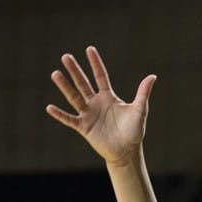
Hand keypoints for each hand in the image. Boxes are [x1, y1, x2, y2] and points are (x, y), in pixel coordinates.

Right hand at [46, 46, 155, 165]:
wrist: (127, 152)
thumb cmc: (133, 131)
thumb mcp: (139, 110)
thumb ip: (143, 93)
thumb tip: (153, 76)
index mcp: (108, 97)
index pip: (100, 77)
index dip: (95, 63)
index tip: (89, 49)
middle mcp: (96, 103)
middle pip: (83, 83)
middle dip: (75, 70)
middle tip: (66, 56)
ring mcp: (89, 115)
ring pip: (74, 98)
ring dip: (65, 86)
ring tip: (55, 74)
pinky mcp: (84, 128)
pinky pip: (70, 119)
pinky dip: (60, 115)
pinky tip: (49, 107)